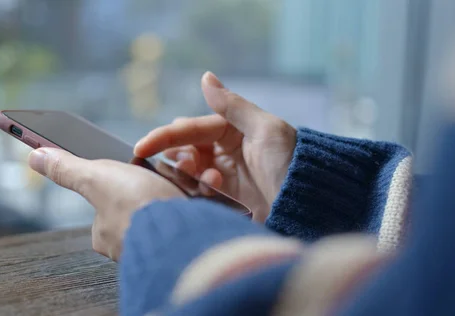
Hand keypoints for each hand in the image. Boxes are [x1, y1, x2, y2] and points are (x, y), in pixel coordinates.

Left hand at [28, 148, 184, 260]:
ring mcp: (158, 248)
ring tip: (180, 190)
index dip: (118, 186)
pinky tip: (193, 204)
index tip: (133, 178)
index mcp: (105, 235)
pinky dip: (188, 212)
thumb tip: (34, 157)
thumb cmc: (140, 208)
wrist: (189, 232)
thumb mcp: (98, 178)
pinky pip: (184, 224)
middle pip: (135, 210)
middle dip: (149, 194)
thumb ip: (68, 170)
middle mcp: (128, 247)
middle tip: (160, 181)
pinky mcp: (183, 245)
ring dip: (171, 202)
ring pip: (161, 217)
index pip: (104, 206)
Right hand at [134, 72, 295, 221]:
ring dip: (191, 175)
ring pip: (189, 171)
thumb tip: (205, 77)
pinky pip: (200, 191)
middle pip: (185, 149)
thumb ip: (231, 106)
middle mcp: (225, 149)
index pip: (190, 129)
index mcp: (232, 128)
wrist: (313, 203)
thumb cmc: (292, 162)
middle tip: (187, 167)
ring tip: (210, 181)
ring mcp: (225, 174)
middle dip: (178, 157)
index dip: (164, 137)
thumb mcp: (265, 129)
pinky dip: (199, 190)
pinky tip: (213, 190)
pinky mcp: (228, 197)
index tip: (141, 148)